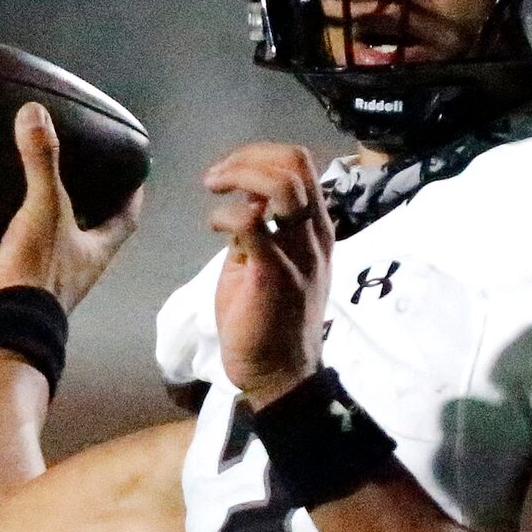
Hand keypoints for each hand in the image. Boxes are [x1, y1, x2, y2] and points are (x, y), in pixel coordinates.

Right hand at [0, 103, 143, 315]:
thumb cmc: (38, 269)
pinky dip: (22, 236)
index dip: (133, 194)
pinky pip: (28, 254)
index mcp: (98, 251)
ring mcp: (52, 281)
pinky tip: (6, 219)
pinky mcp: (21, 285)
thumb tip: (35, 112)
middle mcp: (81, 267)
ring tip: (45, 190)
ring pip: (62, 244)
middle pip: (96, 231)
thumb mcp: (44, 208)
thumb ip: (42, 162)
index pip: (127, 218)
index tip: (135, 171)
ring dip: (56, 222)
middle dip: (94, 205)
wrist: (1, 323)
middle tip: (86, 174)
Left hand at [204, 143, 333, 406]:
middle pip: (294, 164)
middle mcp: (315, 236)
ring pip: (281, 184)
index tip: (228, 172)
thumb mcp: (269, 264)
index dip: (260, 155)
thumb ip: (262, 230)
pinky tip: (214, 225)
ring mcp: (299, 254)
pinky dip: (227, 214)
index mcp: (317, 231)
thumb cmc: (269, 323)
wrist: (279, 375)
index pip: (301, 166)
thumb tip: (246, 198)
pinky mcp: (274, 274)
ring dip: (240, 175)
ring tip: (214, 188)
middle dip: (246, 158)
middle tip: (216, 178)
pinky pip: (253, 223)